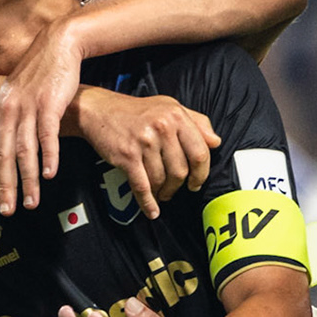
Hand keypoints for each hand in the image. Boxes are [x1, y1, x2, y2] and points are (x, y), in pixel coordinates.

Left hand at [0, 18, 84, 214]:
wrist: (58, 45)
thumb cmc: (39, 73)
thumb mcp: (16, 94)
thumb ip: (9, 118)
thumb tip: (5, 143)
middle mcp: (8, 109)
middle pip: (3, 156)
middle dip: (6, 187)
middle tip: (8, 211)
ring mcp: (27, 106)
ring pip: (23, 151)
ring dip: (28, 180)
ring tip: (31, 203)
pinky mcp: (49, 103)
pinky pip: (46, 136)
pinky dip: (48, 157)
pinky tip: (50, 176)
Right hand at [68, 90, 218, 220]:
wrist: (100, 110)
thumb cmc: (137, 111)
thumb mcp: (170, 107)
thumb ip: (197, 122)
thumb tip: (215, 142)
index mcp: (176, 116)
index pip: (199, 152)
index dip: (201, 173)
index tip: (196, 182)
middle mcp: (162, 127)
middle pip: (181, 171)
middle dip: (178, 186)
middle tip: (174, 190)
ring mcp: (144, 142)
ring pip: (162, 180)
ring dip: (161, 192)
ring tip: (159, 192)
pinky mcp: (127, 156)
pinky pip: (142, 186)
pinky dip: (147, 202)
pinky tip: (151, 210)